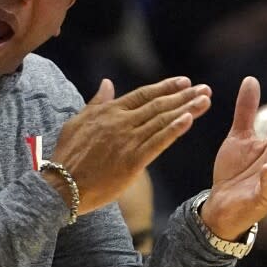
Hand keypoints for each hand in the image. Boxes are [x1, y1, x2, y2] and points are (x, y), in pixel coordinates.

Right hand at [49, 77, 211, 214]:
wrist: (61, 185)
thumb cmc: (67, 156)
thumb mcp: (77, 122)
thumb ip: (96, 103)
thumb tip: (107, 83)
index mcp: (108, 112)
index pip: (142, 95)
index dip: (165, 87)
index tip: (184, 81)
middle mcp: (120, 123)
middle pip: (158, 105)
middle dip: (183, 96)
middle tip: (204, 88)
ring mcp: (127, 141)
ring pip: (162, 121)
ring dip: (186, 109)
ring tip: (205, 100)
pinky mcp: (132, 161)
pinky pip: (158, 142)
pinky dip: (174, 130)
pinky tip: (189, 120)